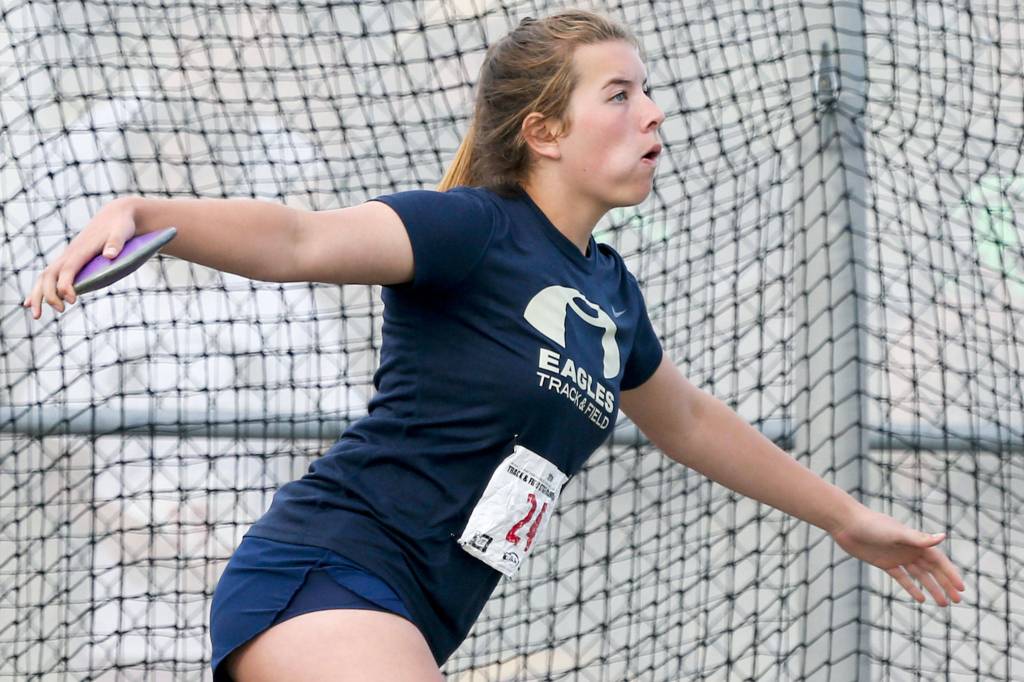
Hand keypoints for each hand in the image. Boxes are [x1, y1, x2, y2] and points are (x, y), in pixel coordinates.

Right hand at [22, 197, 139, 318]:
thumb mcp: (122, 232)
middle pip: (49, 275)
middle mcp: (70, 254)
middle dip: (48, 294)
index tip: (72, 300)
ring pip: (45, 276)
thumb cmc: (121, 225)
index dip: (66, 285)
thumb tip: (110, 255)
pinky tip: (31, 302)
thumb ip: (116, 243)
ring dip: (38, 295)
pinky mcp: (70, 261)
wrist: (116, 215)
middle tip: (61, 310)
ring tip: (36, 315)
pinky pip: (50, 276)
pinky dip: (40, 289)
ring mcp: (67, 257)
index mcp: (81, 250)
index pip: (68, 269)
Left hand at [830, 506, 965, 605]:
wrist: (847, 524)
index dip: (950, 574)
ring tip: (943, 604)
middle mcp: (909, 549)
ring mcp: (897, 557)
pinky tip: (921, 599)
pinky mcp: (885, 563)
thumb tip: (943, 537)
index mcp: (915, 541)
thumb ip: (919, 538)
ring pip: (919, 576)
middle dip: (945, 585)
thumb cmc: (872, 525)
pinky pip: (902, 578)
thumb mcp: (896, 533)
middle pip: (932, 570)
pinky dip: (912, 588)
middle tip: (957, 601)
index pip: (939, 561)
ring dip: (932, 588)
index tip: (961, 589)